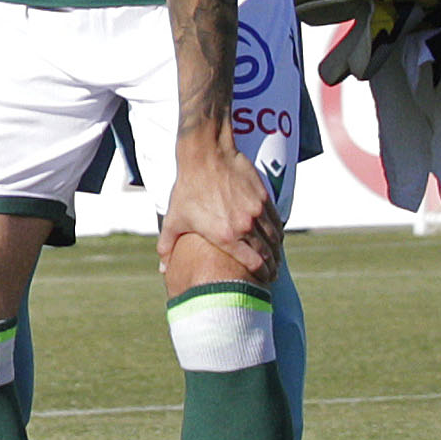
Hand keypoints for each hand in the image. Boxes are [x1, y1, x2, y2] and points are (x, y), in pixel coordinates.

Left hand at [160, 138, 281, 288]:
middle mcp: (245, 226)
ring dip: (276, 252)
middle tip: (272, 275)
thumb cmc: (187, 189)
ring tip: (275, 260)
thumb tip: (163, 269)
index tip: (263, 281)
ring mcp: (257, 212)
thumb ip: (168, 246)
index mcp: (225, 236)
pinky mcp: (264, 199)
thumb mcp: (174, 219)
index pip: (254, 264)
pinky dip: (277, 233)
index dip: (261, 275)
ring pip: (275, 239)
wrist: (206, 158)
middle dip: (271, 268)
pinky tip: (275, 239)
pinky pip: (276, 222)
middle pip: (268, 254)